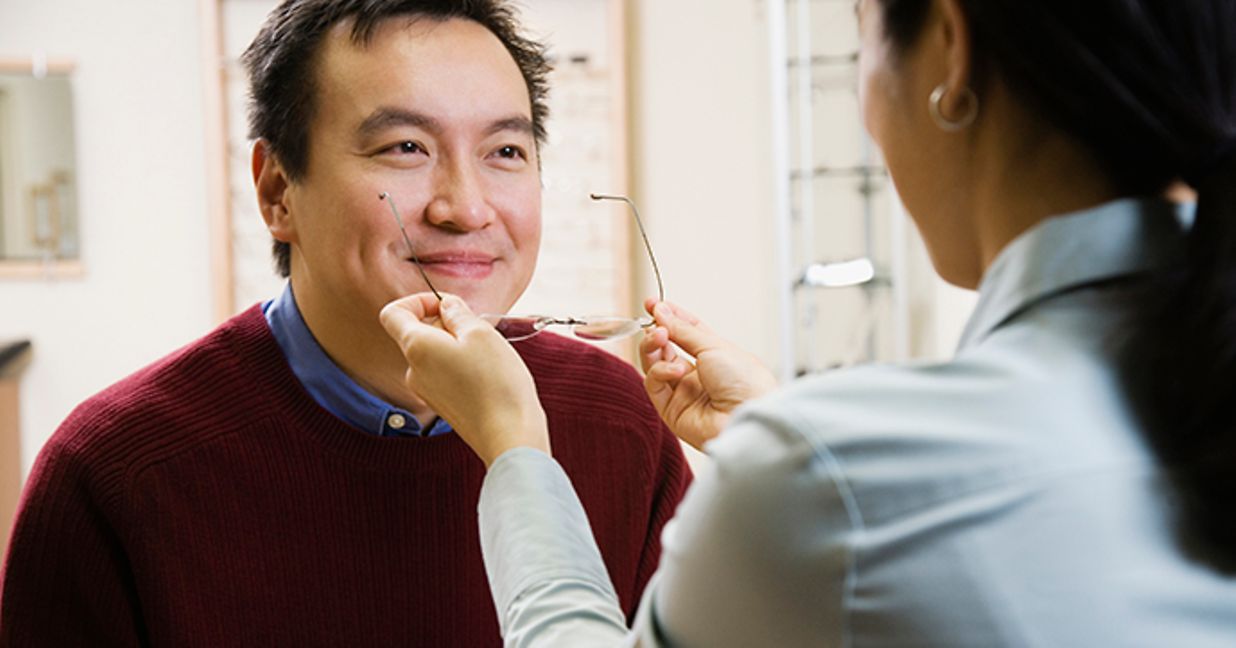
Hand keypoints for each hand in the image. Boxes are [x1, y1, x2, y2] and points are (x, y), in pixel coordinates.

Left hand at [379, 293, 548, 466]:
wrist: (509, 435)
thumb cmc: (496, 384)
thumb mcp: (480, 333)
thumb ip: (457, 313)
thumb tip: (446, 306)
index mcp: (416, 347)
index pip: (393, 313)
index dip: (418, 300)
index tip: (447, 305)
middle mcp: (413, 370)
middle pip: (417, 332)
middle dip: (446, 323)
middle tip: (479, 328)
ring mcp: (426, 390)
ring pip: (434, 353)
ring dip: (458, 344)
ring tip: (488, 355)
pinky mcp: (442, 404)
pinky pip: (444, 373)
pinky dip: (462, 365)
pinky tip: (487, 374)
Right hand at [640, 299, 777, 450]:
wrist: (748, 415)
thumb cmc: (745, 382)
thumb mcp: (714, 345)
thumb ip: (682, 330)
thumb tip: (661, 312)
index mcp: (714, 356)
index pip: (685, 332)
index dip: (669, 317)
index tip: (653, 304)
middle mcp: (697, 374)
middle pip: (665, 348)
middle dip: (657, 331)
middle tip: (654, 321)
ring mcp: (683, 392)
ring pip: (654, 365)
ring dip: (653, 347)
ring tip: (660, 337)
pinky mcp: (671, 410)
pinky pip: (654, 384)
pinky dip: (661, 372)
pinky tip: (677, 370)